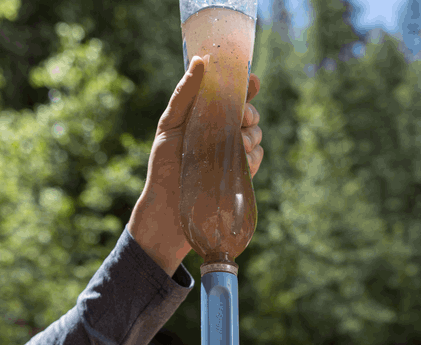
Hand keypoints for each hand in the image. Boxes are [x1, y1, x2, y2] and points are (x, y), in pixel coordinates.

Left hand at [129, 56, 264, 274]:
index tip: (251, 81)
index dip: (245, 84)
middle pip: (249, 111)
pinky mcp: (241, 173)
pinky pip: (257, 157)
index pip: (231, 93)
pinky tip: (239, 162)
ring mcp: (233, 153)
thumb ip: (185, 94)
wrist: (168, 208)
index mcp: (206, 116)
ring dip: (249, 135)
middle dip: (249, 111)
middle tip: (241, 117)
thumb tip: (200, 60)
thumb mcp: (170, 124)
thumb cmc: (163, 164)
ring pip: (256, 133)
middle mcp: (222, 131)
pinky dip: (251, 156)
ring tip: (234, 145)